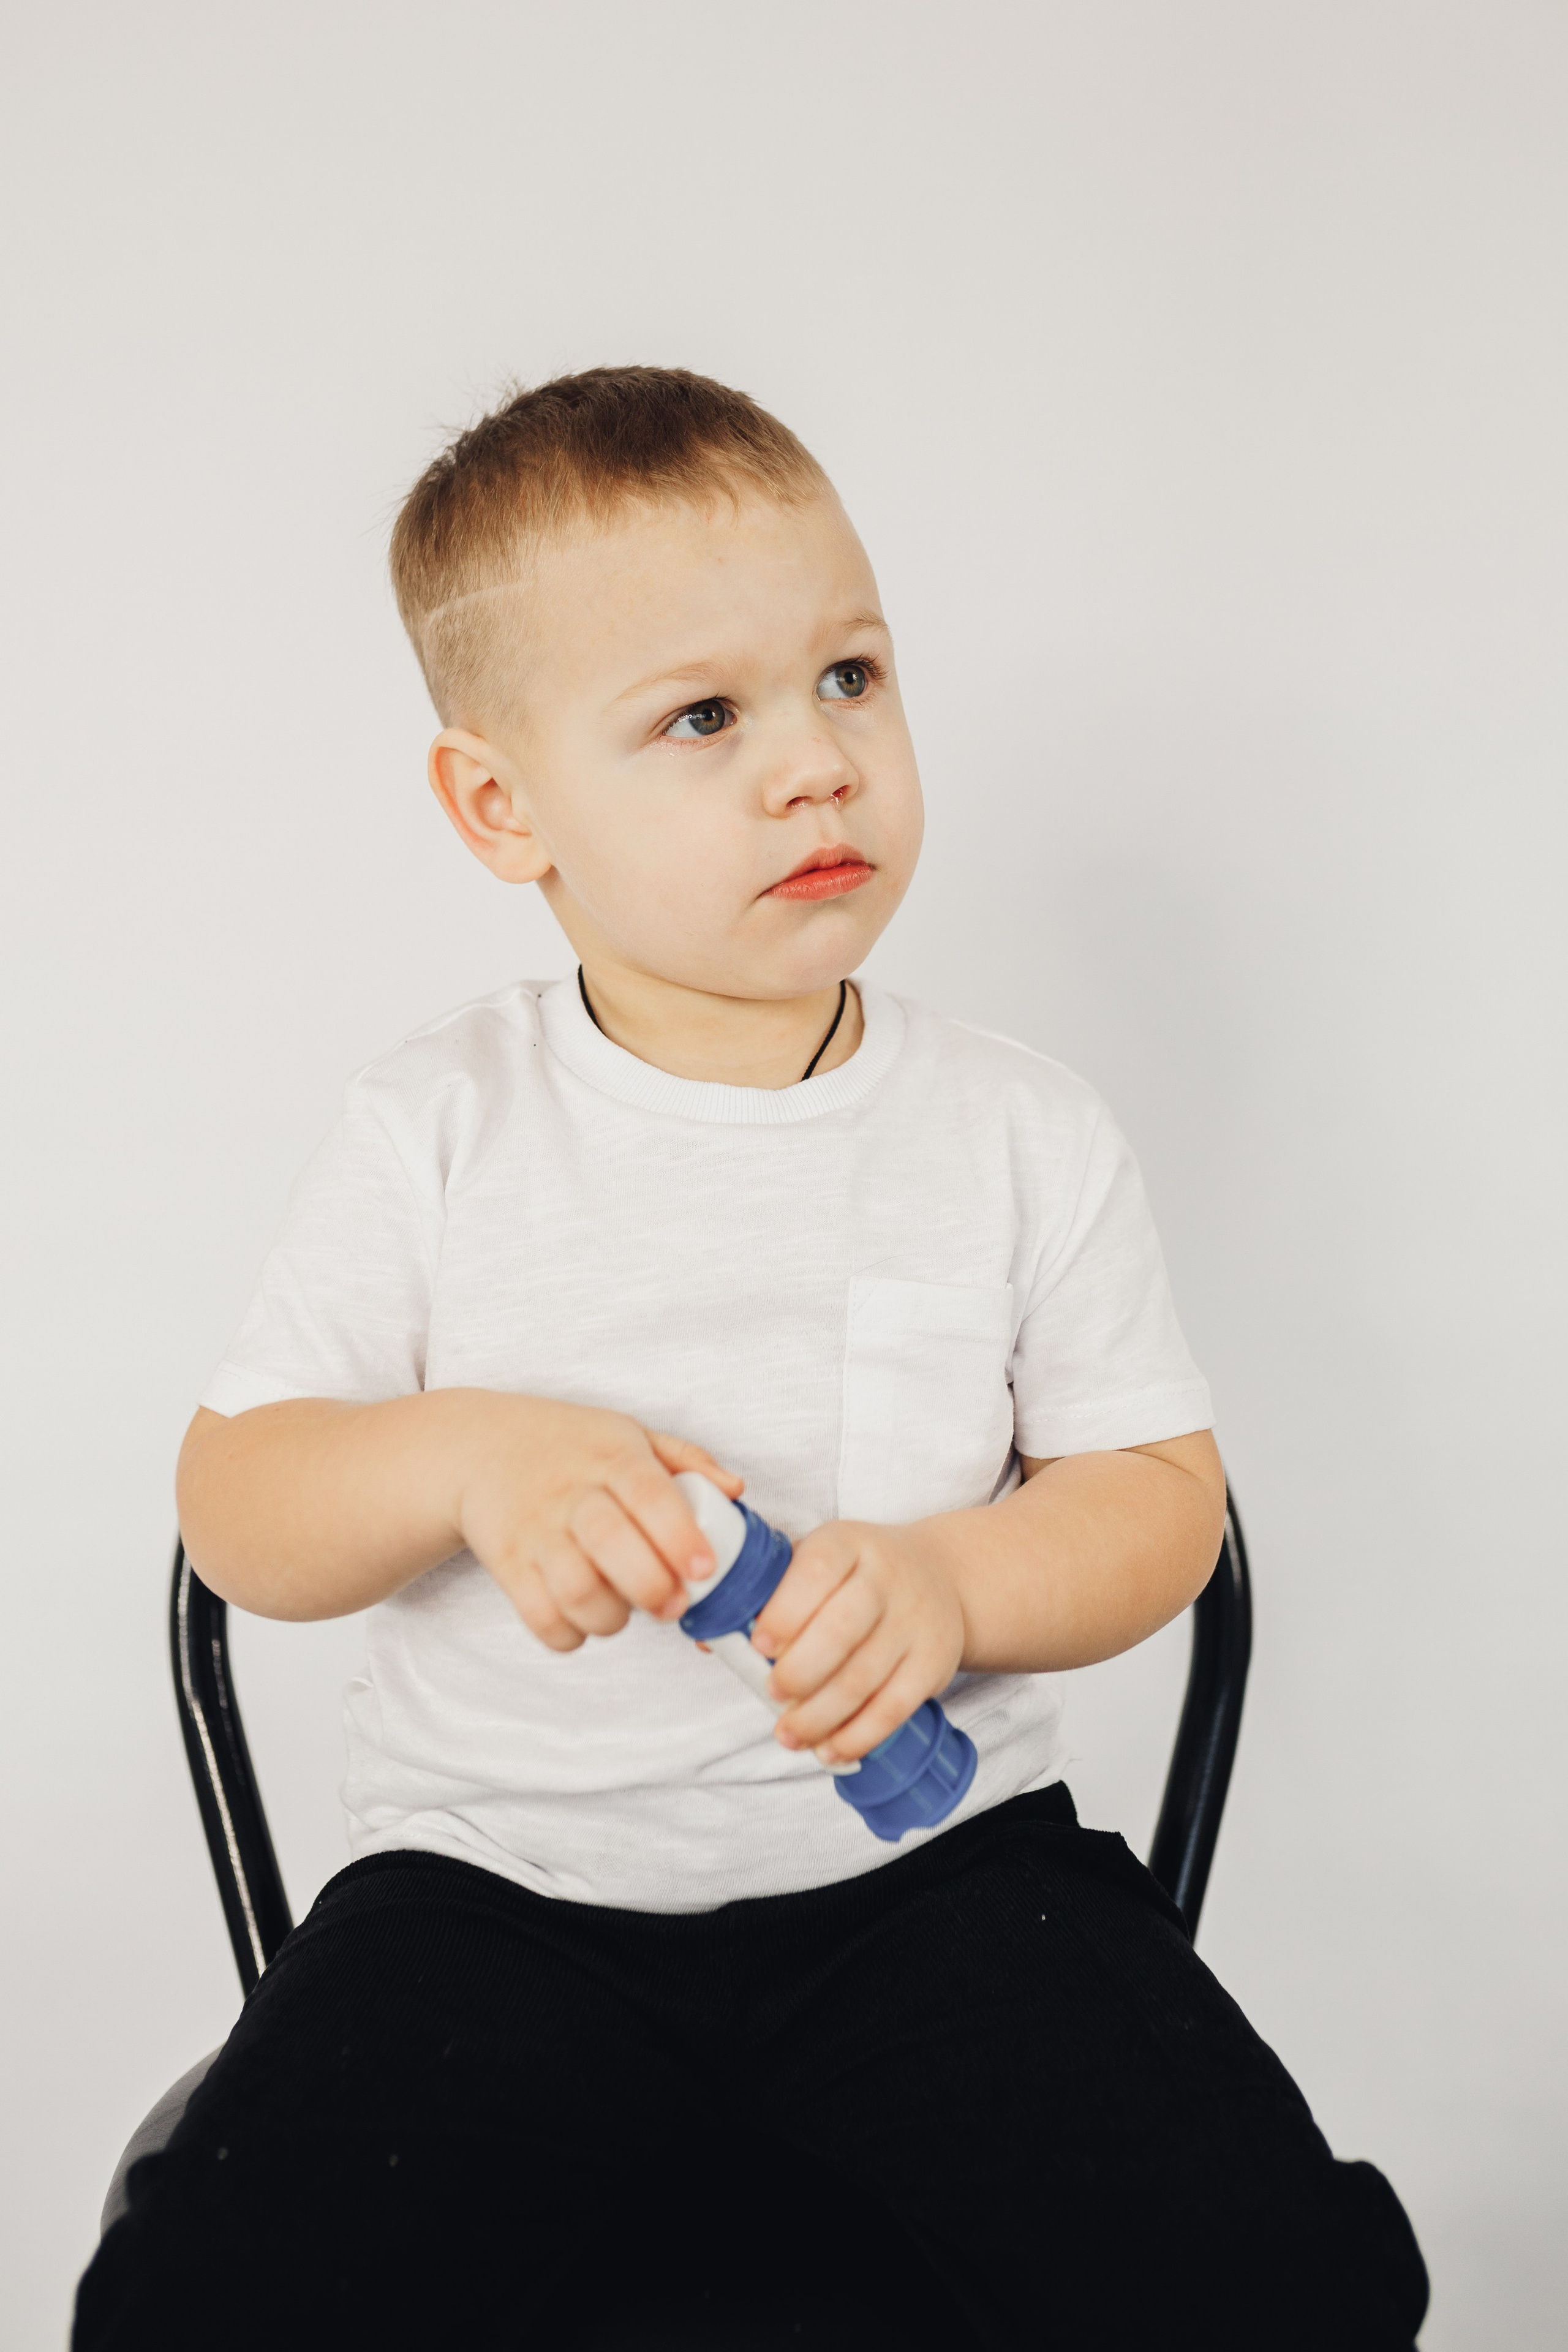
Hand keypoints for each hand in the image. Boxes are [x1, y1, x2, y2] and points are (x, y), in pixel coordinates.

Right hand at [455, 1396, 742, 1651]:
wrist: (481, 1450)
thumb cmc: (571, 1447)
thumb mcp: (628, 1434)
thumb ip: (687, 1461)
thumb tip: (736, 1491)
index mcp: (611, 1457)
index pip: (649, 1494)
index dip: (679, 1535)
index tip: (704, 1568)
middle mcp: (570, 1493)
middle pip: (611, 1544)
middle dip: (651, 1587)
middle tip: (673, 1604)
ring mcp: (534, 1531)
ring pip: (574, 1590)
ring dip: (612, 1617)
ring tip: (627, 1610)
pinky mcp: (507, 1565)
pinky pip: (539, 1617)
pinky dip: (570, 1634)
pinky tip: (587, 1620)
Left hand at [750, 1520, 966, 1764]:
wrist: (939, 1577)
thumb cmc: (856, 1575)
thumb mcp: (816, 1562)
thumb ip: (765, 1595)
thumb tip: (706, 1639)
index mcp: (847, 1544)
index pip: (817, 1571)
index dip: (785, 1611)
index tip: (758, 1643)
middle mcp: (886, 1577)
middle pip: (842, 1629)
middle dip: (800, 1670)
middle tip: (772, 1692)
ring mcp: (914, 1621)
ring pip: (865, 1676)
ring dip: (821, 1714)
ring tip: (789, 1734)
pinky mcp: (933, 1663)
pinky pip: (895, 1707)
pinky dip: (859, 1735)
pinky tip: (830, 1749)